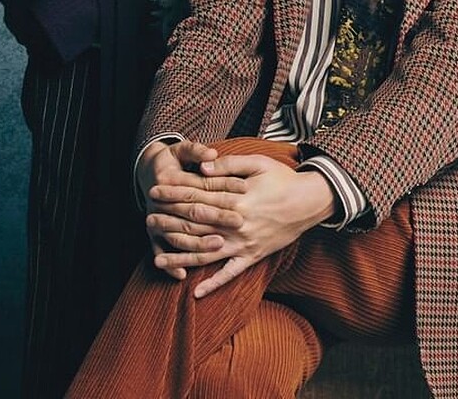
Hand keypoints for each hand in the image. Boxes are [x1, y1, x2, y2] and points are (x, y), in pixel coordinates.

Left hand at [145, 152, 335, 297]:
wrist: (310, 202)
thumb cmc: (283, 179)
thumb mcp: (259, 164)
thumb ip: (229, 165)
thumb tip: (201, 168)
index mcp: (237, 199)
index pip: (198, 197)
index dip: (175, 194)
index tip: (155, 192)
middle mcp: (237, 224)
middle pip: (196, 224)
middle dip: (170, 222)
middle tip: (147, 219)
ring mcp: (244, 243)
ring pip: (206, 253)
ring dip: (180, 257)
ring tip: (156, 259)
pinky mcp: (253, 256)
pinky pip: (231, 273)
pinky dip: (214, 284)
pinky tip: (196, 293)